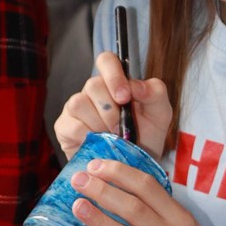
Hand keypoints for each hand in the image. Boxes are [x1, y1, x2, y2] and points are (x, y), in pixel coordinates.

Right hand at [54, 51, 172, 161]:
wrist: (136, 165)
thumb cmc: (147, 134)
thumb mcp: (161, 113)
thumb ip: (155, 92)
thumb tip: (135, 85)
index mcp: (115, 82)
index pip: (106, 60)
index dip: (113, 75)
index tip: (124, 97)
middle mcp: (93, 91)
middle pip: (93, 84)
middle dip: (112, 110)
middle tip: (122, 128)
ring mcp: (76, 108)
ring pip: (79, 103)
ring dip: (100, 124)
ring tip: (112, 137)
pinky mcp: (64, 127)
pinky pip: (71, 125)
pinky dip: (87, 136)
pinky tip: (98, 143)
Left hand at [69, 157, 225, 225]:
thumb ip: (158, 210)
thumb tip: (117, 188)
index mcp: (181, 218)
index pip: (148, 187)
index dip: (119, 173)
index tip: (95, 165)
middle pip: (134, 209)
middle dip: (102, 191)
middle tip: (77, 180)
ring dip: (99, 220)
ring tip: (77, 205)